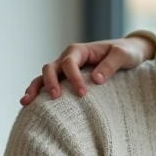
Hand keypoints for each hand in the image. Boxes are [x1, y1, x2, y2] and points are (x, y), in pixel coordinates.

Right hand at [20, 35, 155, 105]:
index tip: (83, 94)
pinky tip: (29, 105)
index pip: (70, 63)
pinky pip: (48, 85)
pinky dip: (38, 92)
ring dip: (35, 88)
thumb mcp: (123, 55)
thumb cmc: (127, 52)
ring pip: (44, 76)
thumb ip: (111, 64)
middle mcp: (68, 58)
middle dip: (50, 82)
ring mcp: (65, 69)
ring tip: (26, 102)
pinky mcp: (66, 79)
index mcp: (80, 50)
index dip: (73, 78)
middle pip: (50, 68)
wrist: (129, 53)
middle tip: (56, 98)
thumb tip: (96, 79)